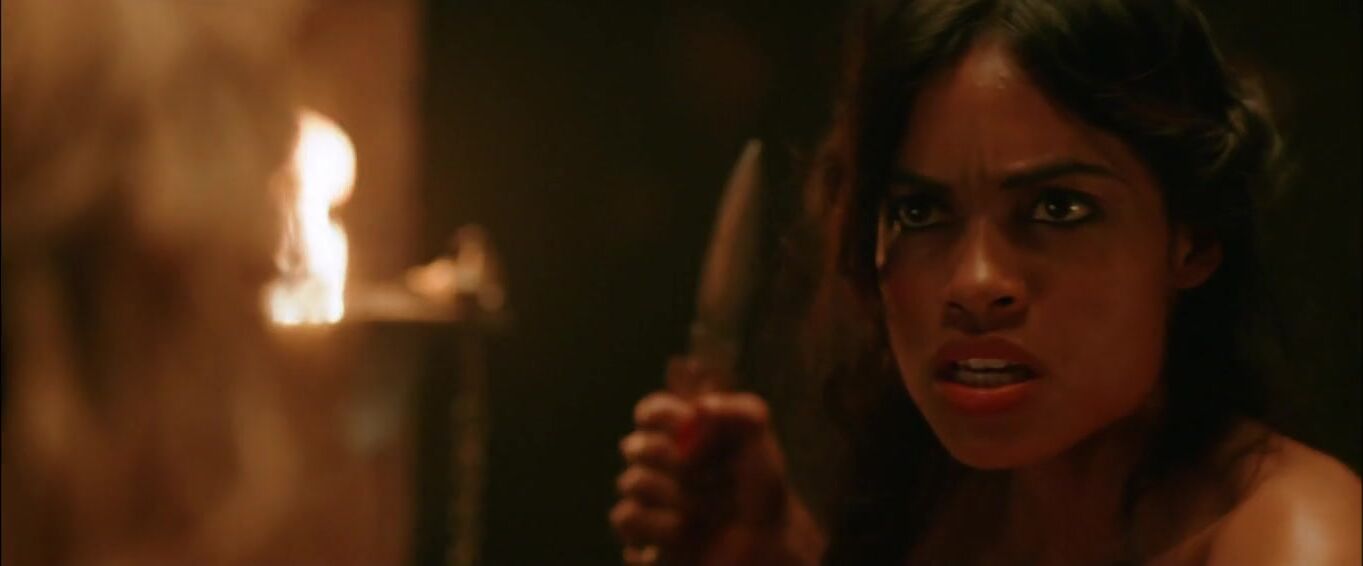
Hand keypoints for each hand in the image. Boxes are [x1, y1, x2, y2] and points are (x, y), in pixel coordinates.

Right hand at [610, 386, 823, 565]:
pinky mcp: (640, 532)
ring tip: (706, 512)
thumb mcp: (763, 448)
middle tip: (708, 477)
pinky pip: (627, 517)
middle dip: (672, 461)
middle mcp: (660, 463)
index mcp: (683, 435)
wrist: (762, 548)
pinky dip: (658, 527)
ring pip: (633, 482)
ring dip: (674, 498)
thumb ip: (742, 413)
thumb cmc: (762, 495)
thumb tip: (700, 405)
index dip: (661, 416)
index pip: (651, 412)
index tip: (685, 426)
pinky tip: (685, 533)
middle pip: (634, 446)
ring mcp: (647, 497)